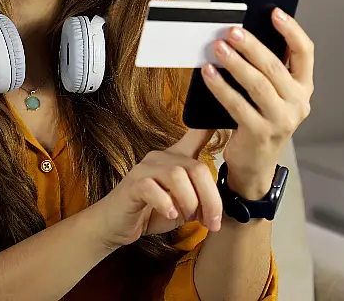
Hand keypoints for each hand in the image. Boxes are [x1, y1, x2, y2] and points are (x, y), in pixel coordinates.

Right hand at [91, 128, 222, 249]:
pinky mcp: (133, 184)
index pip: (196, 134)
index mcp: (177, 158)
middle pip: (197, 167)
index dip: (212, 125)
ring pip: (178, 176)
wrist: (117, 225)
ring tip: (187, 218)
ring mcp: (145, 169)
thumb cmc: (152, 212)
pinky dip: (165, 203)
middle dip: (210, 198)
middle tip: (212, 222)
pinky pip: (153, 188)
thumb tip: (219, 210)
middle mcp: (162, 158)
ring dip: (189, 202)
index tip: (226, 117)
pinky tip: (169, 214)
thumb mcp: (183, 204)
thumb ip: (200, 199)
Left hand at [201, 7, 313, 199]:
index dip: (292, 30)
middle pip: (275, 67)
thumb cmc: (258, 121)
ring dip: (235, 63)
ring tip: (217, 47)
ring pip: (257, 84)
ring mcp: (281, 120)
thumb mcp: (271, 96)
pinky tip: (208, 73)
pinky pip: (238, 104)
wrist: (254, 164)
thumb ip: (266, 71)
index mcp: (303, 88)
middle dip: (252, 46)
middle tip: (232, 30)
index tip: (274, 13)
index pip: (306, 53)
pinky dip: (221, 86)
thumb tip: (243, 36)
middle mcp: (297, 103)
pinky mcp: (260, 133)